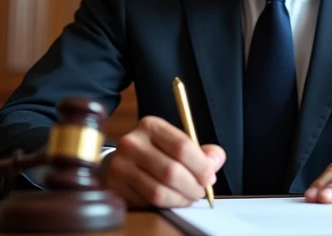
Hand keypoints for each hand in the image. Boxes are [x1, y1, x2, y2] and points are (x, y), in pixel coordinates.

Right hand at [101, 116, 224, 207]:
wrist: (121, 160)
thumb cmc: (155, 151)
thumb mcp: (177, 142)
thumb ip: (201, 151)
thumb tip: (215, 159)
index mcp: (151, 126)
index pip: (182, 147)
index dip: (201, 166)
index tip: (210, 177)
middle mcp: (132, 143)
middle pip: (171, 171)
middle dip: (193, 186)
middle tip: (200, 191)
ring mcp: (121, 166)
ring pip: (159, 191)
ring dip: (180, 199)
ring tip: (188, 197)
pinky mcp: (116, 186)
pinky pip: (147, 202)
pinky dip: (165, 205)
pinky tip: (172, 199)